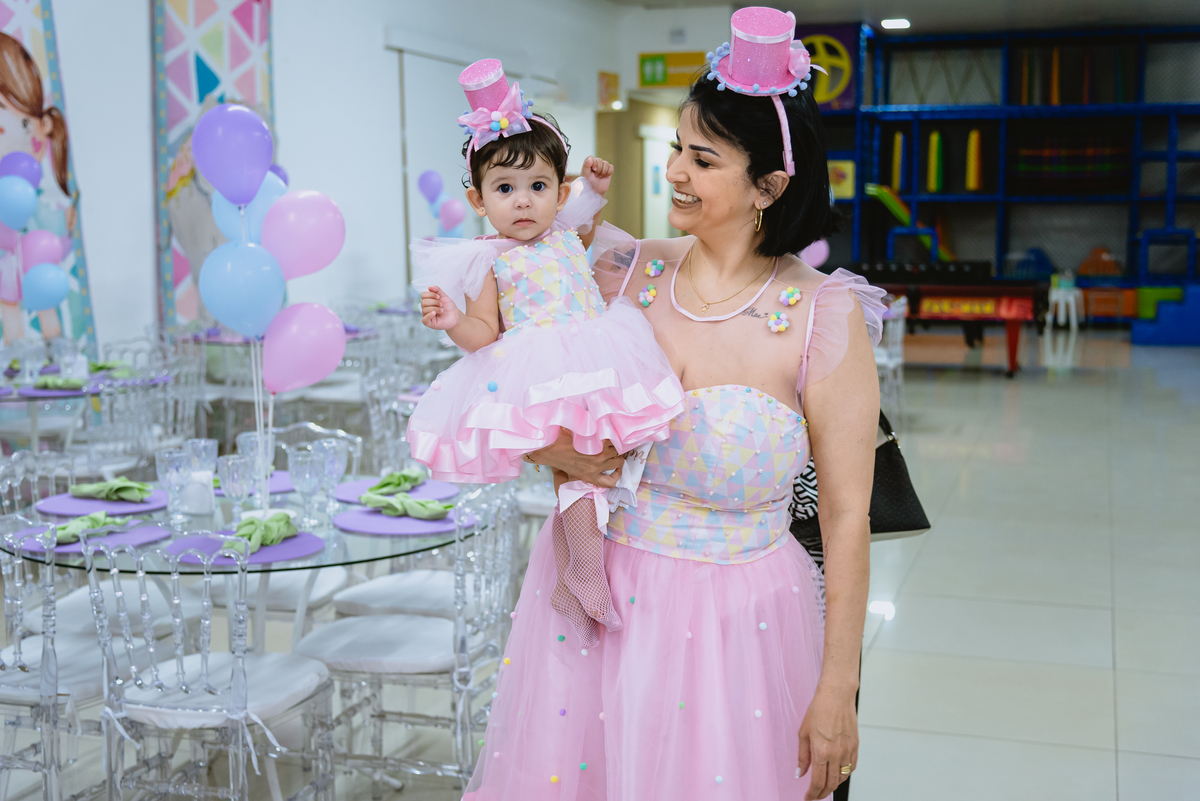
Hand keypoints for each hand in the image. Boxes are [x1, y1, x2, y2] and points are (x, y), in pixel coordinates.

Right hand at [420, 286, 459, 330]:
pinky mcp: (428, 323)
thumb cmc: (449, 307)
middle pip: (423, 302)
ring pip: (424, 310)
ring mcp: (426, 315)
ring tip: (442, 310)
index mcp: (428, 300)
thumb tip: (429, 287)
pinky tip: (435, 313)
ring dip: (435, 308)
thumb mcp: (444, 296)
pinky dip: (429, 315)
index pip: (423, 295)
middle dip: (434, 302)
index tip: (439, 297)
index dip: (430, 294)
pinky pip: (424, 319)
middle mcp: (426, 307)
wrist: (455, 316)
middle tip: (441, 305)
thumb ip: (437, 290)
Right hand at [528, 428, 623, 487]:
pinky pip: (610, 481)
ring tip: (614, 453)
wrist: (550, 450)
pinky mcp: (590, 477)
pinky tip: (617, 469)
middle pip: (618, 450)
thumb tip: (596, 410)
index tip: (614, 432)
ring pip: (618, 462)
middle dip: (617, 445)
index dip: (616, 435)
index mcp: (596, 442)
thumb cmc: (562, 435)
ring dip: (617, 457)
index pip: (615, 438)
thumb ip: (589, 420)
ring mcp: (595, 468)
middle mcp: (598, 456)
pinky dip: (616, 476)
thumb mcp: (577, 424)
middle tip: (614, 442)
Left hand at [581, 156, 612, 196]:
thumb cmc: (589, 183)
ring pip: (606, 164)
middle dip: (598, 170)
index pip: (592, 158)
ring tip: (599, 177)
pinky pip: (611, 167)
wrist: (596, 190)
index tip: (594, 170)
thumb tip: (590, 157)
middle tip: (595, 176)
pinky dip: (608, 173)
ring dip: (603, 173)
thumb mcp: (586, 175)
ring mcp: (603, 165)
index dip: (594, 164)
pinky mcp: (608, 169)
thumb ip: (586, 165)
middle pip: (600, 161)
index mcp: (589, 162)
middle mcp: (596, 162)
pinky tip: (604, 177)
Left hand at [797, 685, 858, 799]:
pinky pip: (852, 767)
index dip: (812, 794)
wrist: (837, 695)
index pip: (818, 782)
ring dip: (833, 786)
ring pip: (842, 778)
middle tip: (815, 796)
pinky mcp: (856, 746)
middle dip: (822, 794)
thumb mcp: (803, 733)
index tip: (807, 798)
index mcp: (822, 751)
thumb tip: (800, 773)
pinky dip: (844, 775)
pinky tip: (838, 774)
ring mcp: (848, 750)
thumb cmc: (819, 710)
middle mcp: (837, 754)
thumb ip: (803, 756)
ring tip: (825, 787)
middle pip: (831, 784)